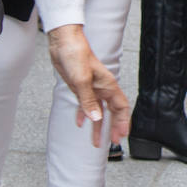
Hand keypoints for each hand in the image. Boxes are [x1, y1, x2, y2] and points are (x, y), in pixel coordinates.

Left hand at [46, 24, 130, 146]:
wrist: (63, 43)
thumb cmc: (76, 55)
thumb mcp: (81, 80)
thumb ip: (89, 101)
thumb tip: (96, 118)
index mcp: (107, 85)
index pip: (120, 107)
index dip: (123, 122)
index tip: (122, 135)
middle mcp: (102, 88)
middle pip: (112, 111)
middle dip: (113, 127)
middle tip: (114, 142)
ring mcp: (91, 88)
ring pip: (98, 111)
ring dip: (98, 126)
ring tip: (97, 141)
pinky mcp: (81, 87)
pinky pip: (86, 105)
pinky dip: (84, 115)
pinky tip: (81, 123)